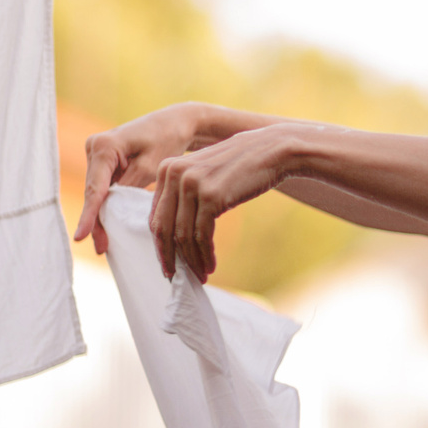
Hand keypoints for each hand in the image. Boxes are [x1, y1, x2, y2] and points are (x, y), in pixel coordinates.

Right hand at [76, 104, 208, 255]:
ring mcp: (97, 153)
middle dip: (96, 221)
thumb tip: (110, 209)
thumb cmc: (168, 139)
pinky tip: (109, 227)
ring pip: (96, 192)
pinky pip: (103, 187)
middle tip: (102, 249)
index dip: (89, 215)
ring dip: (101, 215)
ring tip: (104, 244)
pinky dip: (107, 205)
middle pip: (93, 192)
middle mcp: (94, 147)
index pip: (95, 188)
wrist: (176, 122)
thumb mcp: (152, 166)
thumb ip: (129, 186)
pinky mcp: (104, 161)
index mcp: (104, 146)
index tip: (80, 237)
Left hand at [152, 125, 301, 283]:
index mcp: (166, 168)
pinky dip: (205, 255)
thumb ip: (184, 194)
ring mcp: (192, 184)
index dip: (160, 244)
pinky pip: (201, 235)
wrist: (272, 150)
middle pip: (163, 227)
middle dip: (170, 257)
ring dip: (191, 261)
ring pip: (183, 235)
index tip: (168, 262)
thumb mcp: (203, 173)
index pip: (155, 215)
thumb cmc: (240, 166)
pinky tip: (211, 265)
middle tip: (176, 276)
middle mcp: (174, 174)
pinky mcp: (211, 196)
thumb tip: (174, 233)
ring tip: (200, 275)